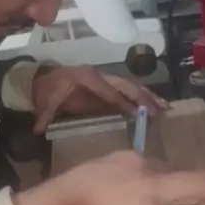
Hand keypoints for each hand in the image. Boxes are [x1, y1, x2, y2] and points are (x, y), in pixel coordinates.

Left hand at [32, 64, 167, 133]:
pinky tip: (155, 107)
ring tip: (165, 108)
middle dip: (144, 97)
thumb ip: (44, 115)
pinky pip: (127, 91)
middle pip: (126, 85)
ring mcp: (104, 80)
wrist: (41, 80)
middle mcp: (99, 76)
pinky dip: (142, 98)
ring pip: (130, 86)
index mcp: (86, 78)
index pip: (108, 91)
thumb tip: (38, 129)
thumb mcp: (44, 102)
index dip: (123, 102)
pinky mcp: (106, 87)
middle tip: (160, 110)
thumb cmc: (45, 91)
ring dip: (148, 96)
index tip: (138, 114)